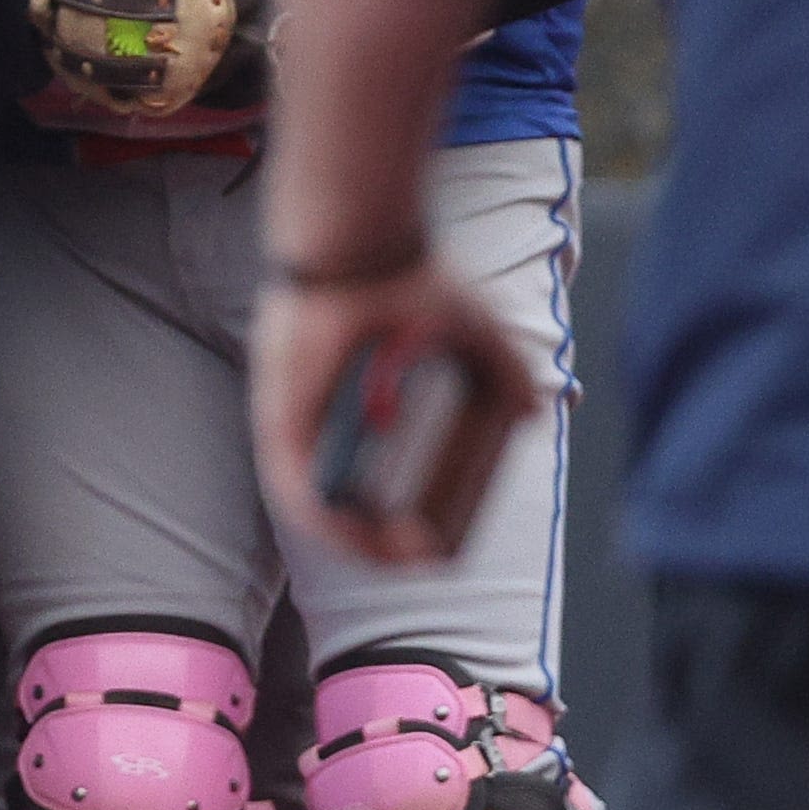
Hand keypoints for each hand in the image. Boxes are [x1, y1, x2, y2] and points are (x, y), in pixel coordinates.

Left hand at [257, 259, 541, 566]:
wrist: (365, 249)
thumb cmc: (410, 282)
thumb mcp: (474, 334)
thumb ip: (509, 375)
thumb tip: (530, 416)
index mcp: (355, 405)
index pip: (373, 479)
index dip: (408, 516)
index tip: (443, 538)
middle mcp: (319, 418)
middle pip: (344, 502)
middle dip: (386, 542)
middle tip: (430, 556)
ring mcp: (293, 421)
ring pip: (318, 507)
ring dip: (363, 544)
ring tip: (408, 560)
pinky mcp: (278, 419)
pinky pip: (296, 489)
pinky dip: (332, 524)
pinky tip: (369, 546)